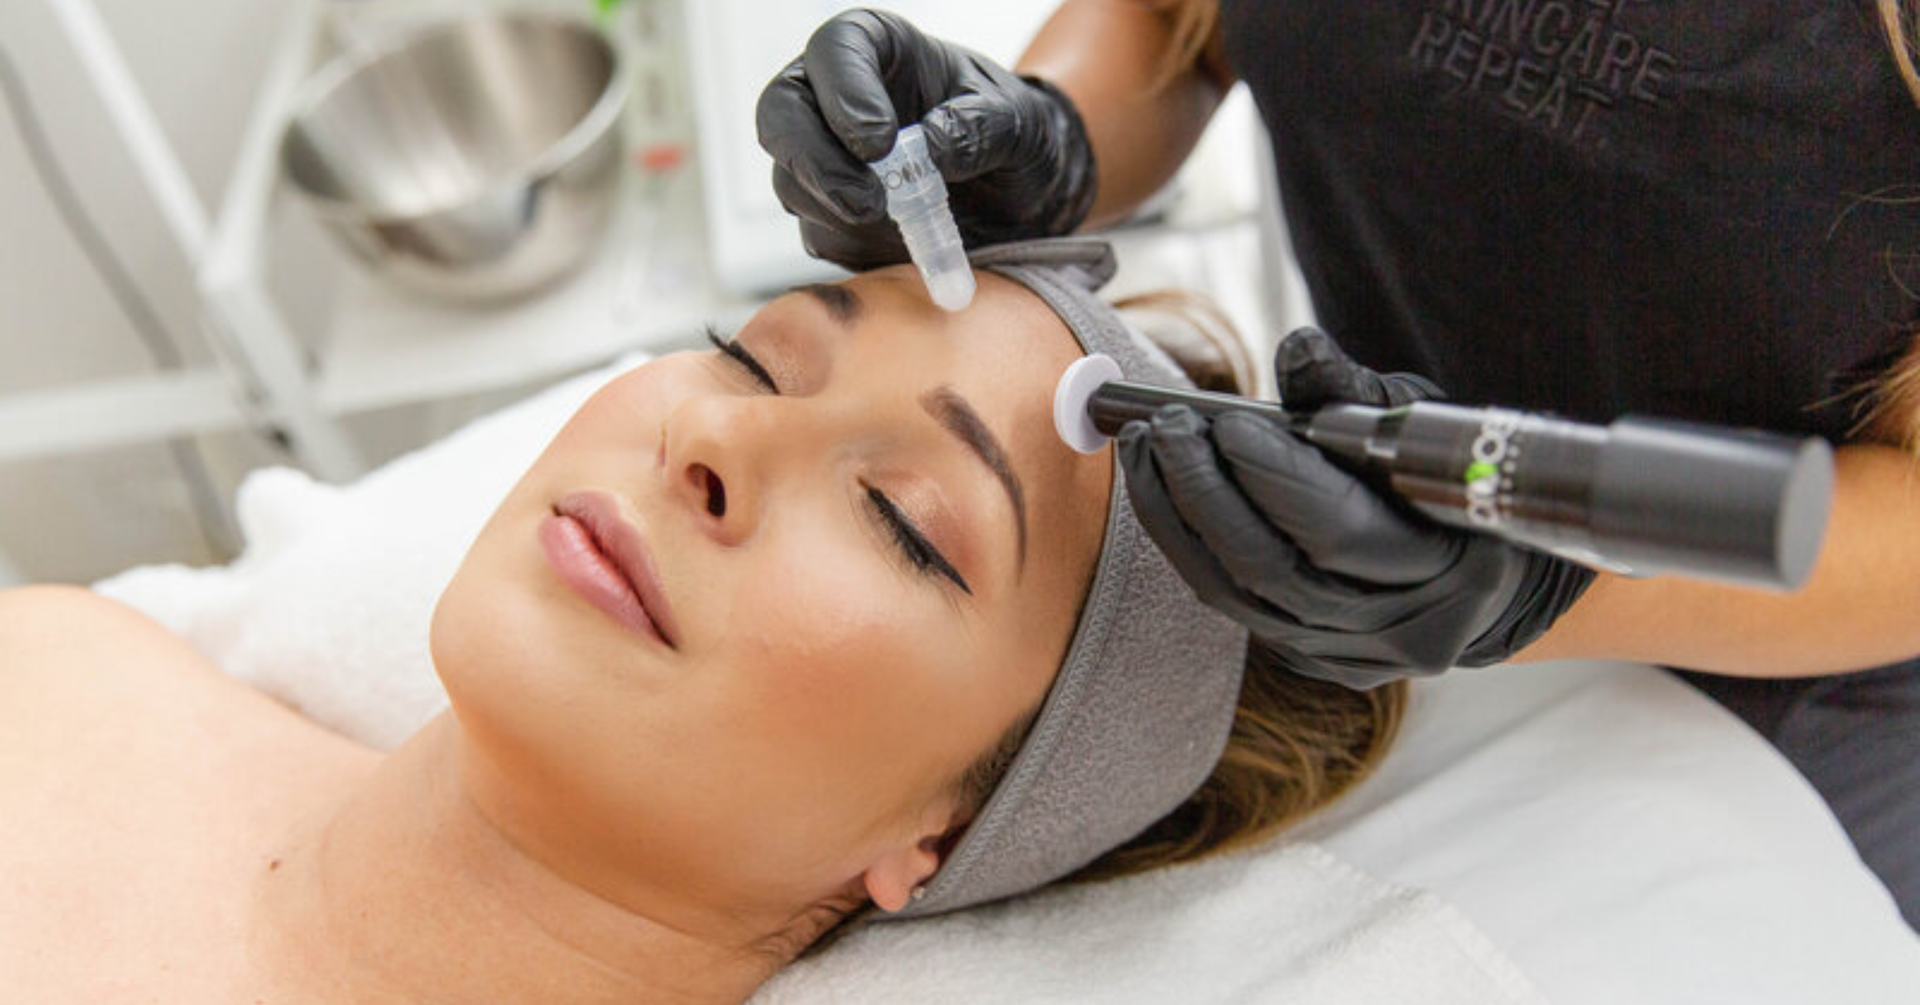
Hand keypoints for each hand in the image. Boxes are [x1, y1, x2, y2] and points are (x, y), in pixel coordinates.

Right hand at [755, 9, 1097, 270]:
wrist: (1020, 193)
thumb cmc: (1015, 134)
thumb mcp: (1021, 123)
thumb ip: (982, 126)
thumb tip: (933, 147)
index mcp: (879, 51)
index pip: (834, 50)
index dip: (844, 92)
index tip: (879, 142)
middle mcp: (834, 99)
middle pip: (781, 115)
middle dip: (816, 164)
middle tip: (867, 205)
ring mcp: (824, 159)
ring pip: (792, 183)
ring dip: (839, 213)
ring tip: (906, 227)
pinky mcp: (830, 214)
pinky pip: (821, 236)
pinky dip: (859, 249)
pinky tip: (904, 246)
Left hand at [1116, 328, 1595, 689]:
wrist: (1488, 577)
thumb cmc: (1449, 480)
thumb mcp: (1421, 424)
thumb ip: (1355, 391)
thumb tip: (1296, 351)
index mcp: (1456, 563)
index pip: (1339, 530)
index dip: (1272, 476)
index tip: (1220, 422)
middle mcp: (1405, 627)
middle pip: (1273, 569)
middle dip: (1204, 492)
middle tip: (1164, 430)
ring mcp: (1356, 657)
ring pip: (1238, 597)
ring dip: (1175, 519)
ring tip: (1145, 451)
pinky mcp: (1317, 665)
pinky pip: (1236, 609)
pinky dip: (1192, 548)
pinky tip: (1166, 495)